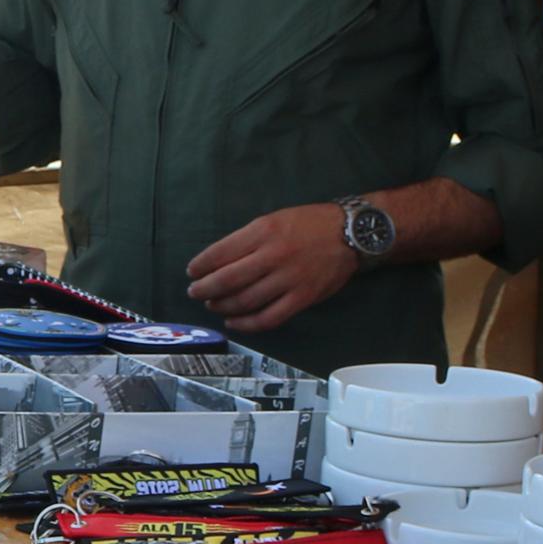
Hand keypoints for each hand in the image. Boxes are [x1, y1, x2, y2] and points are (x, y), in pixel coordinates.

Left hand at [186, 204, 362, 335]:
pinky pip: (269, 318)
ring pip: (245, 301)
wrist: (350, 233)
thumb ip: (248, 239)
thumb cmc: (309, 223)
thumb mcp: (274, 219)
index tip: (192, 272)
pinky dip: (247, 324)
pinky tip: (234, 322)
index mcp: (263, 231)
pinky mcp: (302, 298)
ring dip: (222, 306)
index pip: (221, 252)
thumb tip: (219, 261)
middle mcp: (273, 255)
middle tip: (195, 293)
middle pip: (228, 280)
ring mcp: (288, 279)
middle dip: (205, 289)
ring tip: (213, 305)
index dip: (201, 265)